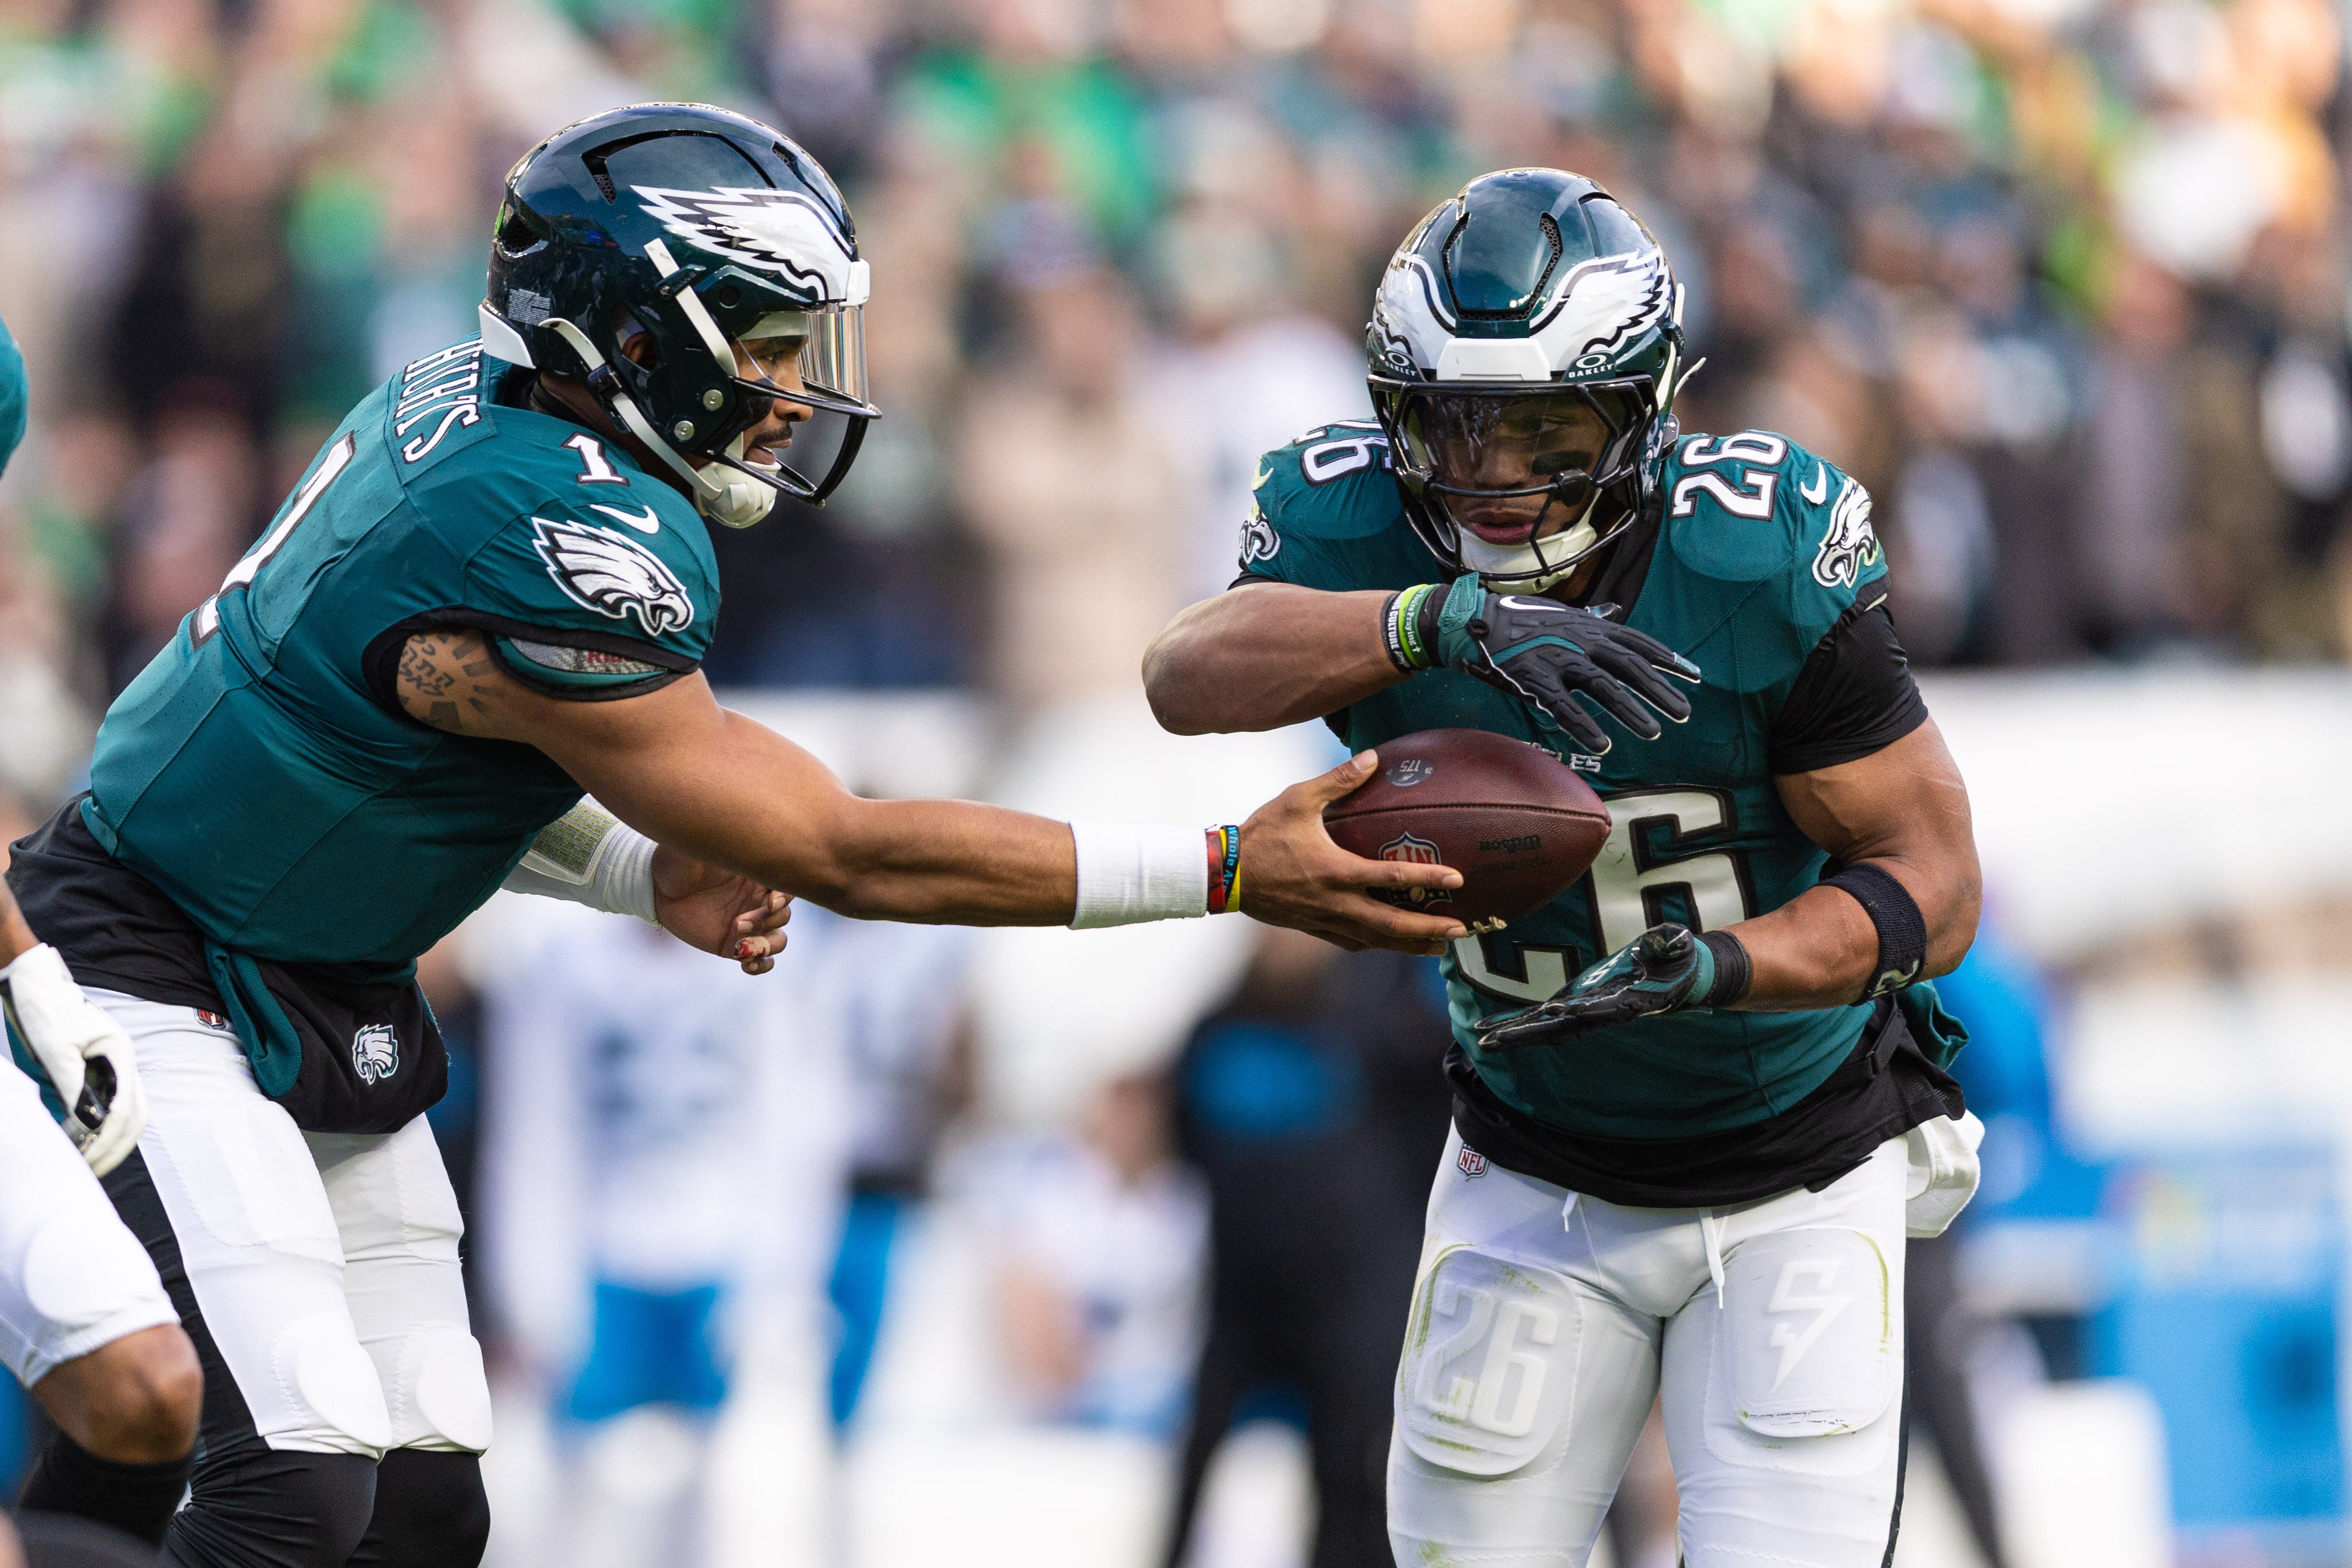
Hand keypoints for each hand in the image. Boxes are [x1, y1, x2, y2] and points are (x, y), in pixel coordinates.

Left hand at [0, 944, 145, 1173]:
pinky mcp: (99, 1065)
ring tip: (87, 1160)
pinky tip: (82, 1138)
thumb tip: (86, 1126)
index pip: (123, 1110)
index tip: (83, 1164)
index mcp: (119, 1053)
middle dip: (115, 1148)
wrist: (33, 980)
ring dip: (111, 1140)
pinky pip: (111, 1103)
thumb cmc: (43, 1009)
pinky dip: (101, 1126)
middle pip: (135, 1116)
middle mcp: (124, 1060)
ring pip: (128, 1112)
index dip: (105, 1142)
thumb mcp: (54, 1049)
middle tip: (88, 1172)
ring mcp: (114, 1063)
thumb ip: (72, 1087)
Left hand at [650, 845, 792, 973]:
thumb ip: (719, 841)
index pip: (787, 886)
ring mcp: (748, 923)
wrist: (655, 886)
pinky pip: (758, 959)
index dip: (785, 897)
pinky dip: (760, 965)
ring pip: (777, 940)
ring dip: (765, 946)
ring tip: (741, 947)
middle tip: (739, 923)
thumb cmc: (678, 860)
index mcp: (757, 874)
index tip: (769, 902)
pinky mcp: (731, 943)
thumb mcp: (698, 847)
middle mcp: (757, 899)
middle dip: (767, 922)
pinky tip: (747, 964)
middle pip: (783, 915)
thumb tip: (735, 826)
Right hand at [1238, 752, 1469, 954]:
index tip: (1458, 881)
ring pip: (1375, 940)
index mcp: (1336, 870)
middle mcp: (1335, 902)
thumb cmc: (1262, 834)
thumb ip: (1338, 781)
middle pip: (1391, 924)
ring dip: (1409, 944)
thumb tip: (1372, 757)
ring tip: (1438, 948)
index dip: (1428, 879)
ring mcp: (1325, 919)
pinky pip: (1352, 942)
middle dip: (1429, 929)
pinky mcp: (1313, 927)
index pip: (1391, 876)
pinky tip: (1390, 944)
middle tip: (1461, 931)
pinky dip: (1376, 945)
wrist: (1224, 874)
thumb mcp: (1297, 799)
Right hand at [1432, 577, 1699, 755]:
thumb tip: (1612, 611)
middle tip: (1684, 713)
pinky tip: (1603, 744)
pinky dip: (1584, 725)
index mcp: (1590, 626)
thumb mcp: (1561, 613)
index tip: (1695, 676)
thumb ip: (1590, 619)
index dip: (1669, 660)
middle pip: (1630, 667)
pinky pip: (1564, 706)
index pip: (1639, 643)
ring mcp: (1558, 659)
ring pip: (1604, 687)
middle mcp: (1581, 641)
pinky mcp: (1534, 679)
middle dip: (1661, 690)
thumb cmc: (1519, 620)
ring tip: (1653, 733)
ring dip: (1631, 711)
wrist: (1473, 621)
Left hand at [1474, 923, 1714, 1049]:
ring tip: (1483, 1040)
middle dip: (1527, 1033)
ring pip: (1548, 1029)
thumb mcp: (1677, 943)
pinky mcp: (1579, 1003)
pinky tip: (1496, 1028)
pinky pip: (1546, 1019)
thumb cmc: (1676, 957)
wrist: (1678, 976)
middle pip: (1561, 1028)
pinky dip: (1521, 1023)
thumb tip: (1675, 940)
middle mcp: (1601, 1010)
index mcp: (1625, 998)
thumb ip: (1671, 943)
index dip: (1579, 1010)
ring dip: (1517, 1034)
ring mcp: (1587, 1010)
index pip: (1600, 1007)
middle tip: (1492, 1040)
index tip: (1555, 1010)